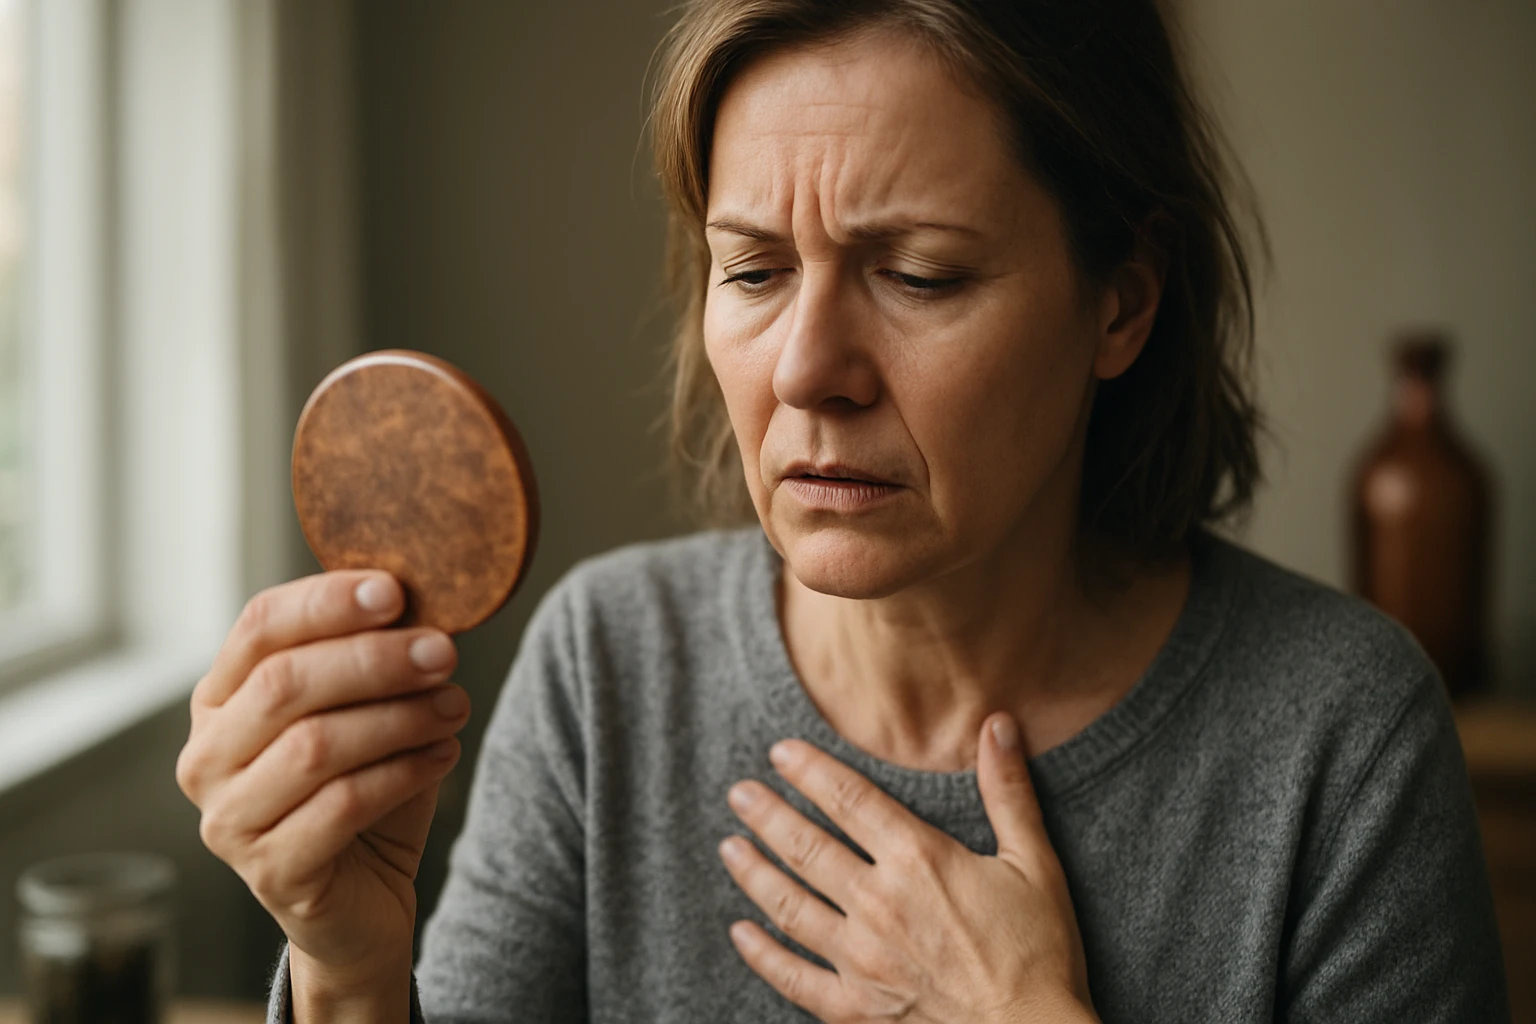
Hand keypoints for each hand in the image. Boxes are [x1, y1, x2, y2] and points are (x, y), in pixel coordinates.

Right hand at [175, 571, 468, 986]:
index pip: (260, 626)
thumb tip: (416, 600)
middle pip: (285, 683)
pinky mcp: (270, 871)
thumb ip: (374, 658)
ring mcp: (228, 819)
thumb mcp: (366, 711)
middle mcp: (207, 757)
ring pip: (315, 746)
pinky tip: (443, 754)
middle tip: (444, 652)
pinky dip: (403, 772)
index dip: (327, 602)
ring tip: (455, 706)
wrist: (364, 899)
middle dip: (374, 660)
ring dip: (398, 717)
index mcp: (221, 699)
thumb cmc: (362, 788)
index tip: (395, 591)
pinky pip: (342, 806)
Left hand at [719, 712, 1097, 1022]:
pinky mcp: (856, 1007)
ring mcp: (861, 959)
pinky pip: (794, 976)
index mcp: (919, 860)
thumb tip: (998, 724)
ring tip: (729, 846)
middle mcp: (879, 903)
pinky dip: (762, 953)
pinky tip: (740, 932)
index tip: (779, 752)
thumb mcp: (1034, 863)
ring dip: (754, 872)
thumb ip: (1007, 791)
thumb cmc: (1039, 952)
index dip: (810, 771)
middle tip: (739, 792)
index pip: (849, 799)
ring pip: (789, 905)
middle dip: (767, 814)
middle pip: (806, 846)